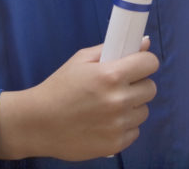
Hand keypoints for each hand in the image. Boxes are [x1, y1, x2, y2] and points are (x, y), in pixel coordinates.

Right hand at [0, 40, 158, 160]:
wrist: (37, 123)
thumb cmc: (59, 88)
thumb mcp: (81, 60)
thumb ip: (114, 49)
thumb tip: (145, 43)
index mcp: (111, 75)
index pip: (150, 63)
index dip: (144, 62)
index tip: (137, 65)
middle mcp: (118, 100)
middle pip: (151, 88)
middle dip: (138, 84)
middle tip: (120, 87)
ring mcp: (118, 124)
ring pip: (144, 111)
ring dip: (132, 107)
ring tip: (109, 106)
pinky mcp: (115, 144)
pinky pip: (135, 131)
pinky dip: (124, 126)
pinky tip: (106, 122)